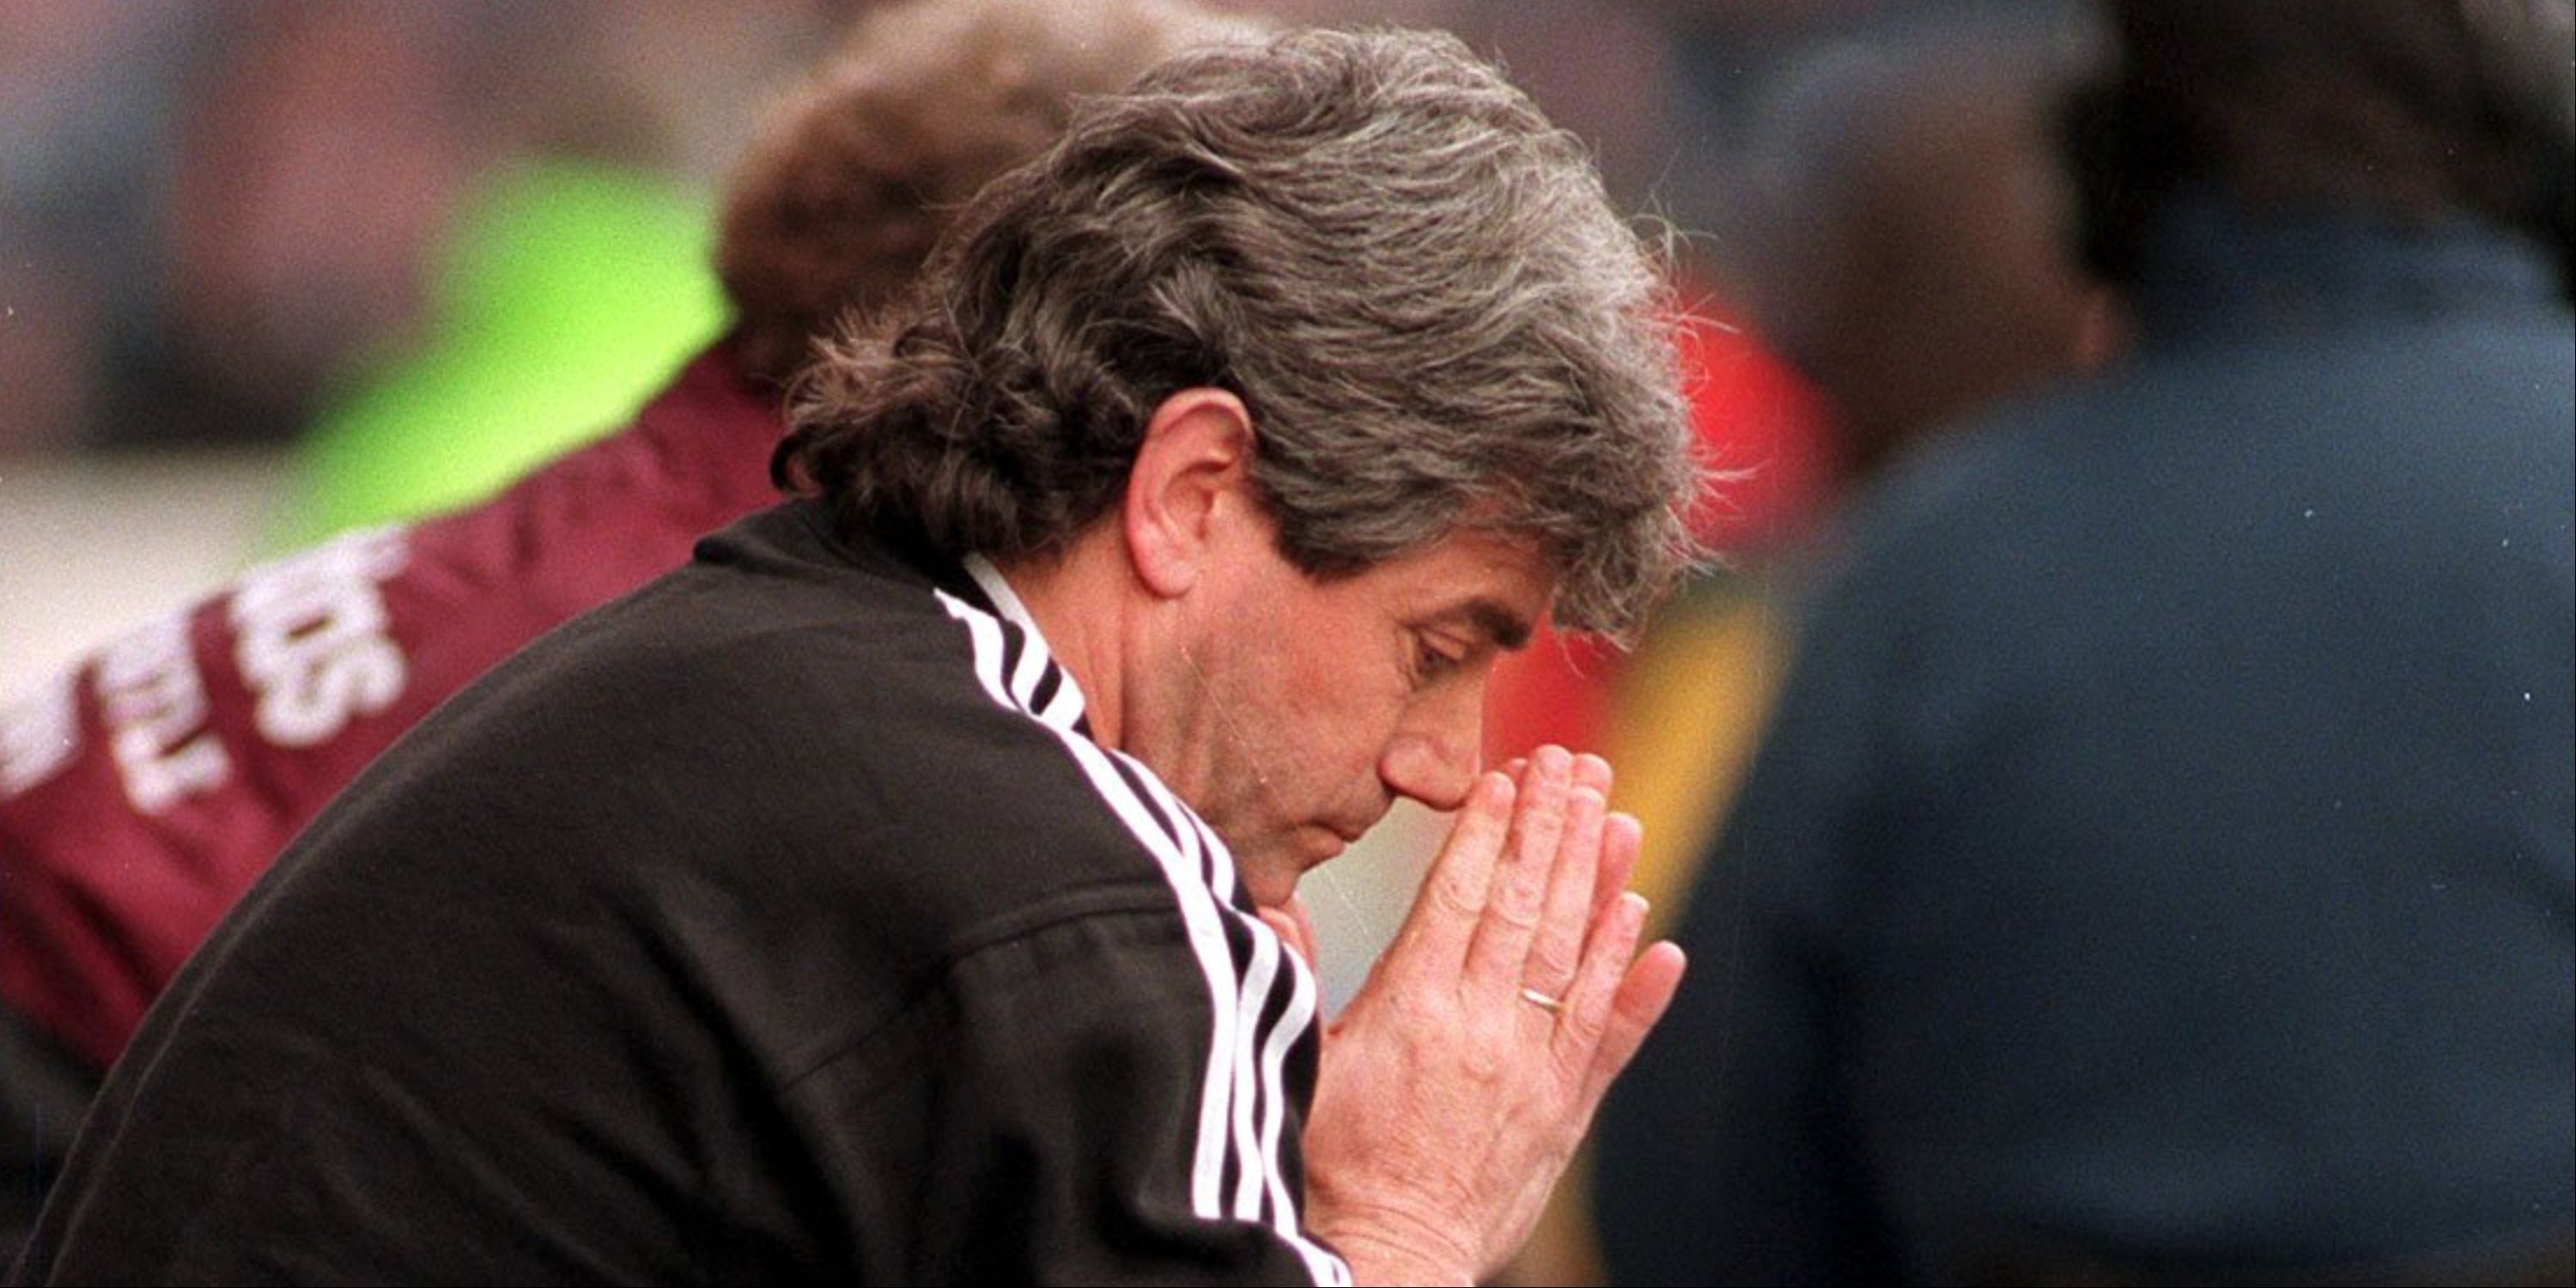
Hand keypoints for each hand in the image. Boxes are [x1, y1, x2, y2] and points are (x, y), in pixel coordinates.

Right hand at [1297, 746, 1685, 1285]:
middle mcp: (1483, 1028)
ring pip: (1575, 955)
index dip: (1490, 831)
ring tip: (1619, 816)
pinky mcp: (1562, 1111)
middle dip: (1553, 828)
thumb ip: (1302, 980)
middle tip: (1575, 765)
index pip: (1460, 895)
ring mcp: (1532, 1068)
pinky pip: (1608, 1033)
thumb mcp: (1300, 1065)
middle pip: (1526, 907)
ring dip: (1601, 880)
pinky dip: (1633, 980)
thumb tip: (1281, 907)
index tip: (1512, 777)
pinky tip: (1653, 931)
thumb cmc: (1332, 1169)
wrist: (1389, 1258)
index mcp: (1413, 1008)